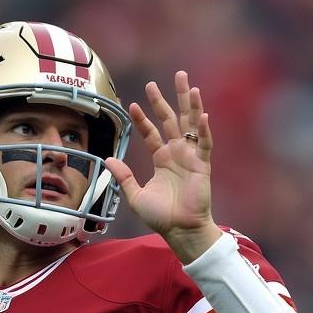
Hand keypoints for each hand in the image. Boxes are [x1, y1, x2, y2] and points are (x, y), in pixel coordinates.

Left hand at [105, 72, 221, 261]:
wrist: (180, 230)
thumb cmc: (161, 216)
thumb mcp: (135, 195)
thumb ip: (123, 176)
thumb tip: (107, 159)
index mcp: (162, 159)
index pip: (151, 133)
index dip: (142, 119)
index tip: (132, 104)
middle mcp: (177, 154)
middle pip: (172, 120)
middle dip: (165, 101)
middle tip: (156, 82)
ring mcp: (191, 157)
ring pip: (190, 125)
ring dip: (189, 104)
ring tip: (187, 84)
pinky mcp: (202, 166)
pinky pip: (205, 144)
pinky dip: (204, 131)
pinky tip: (202, 115)